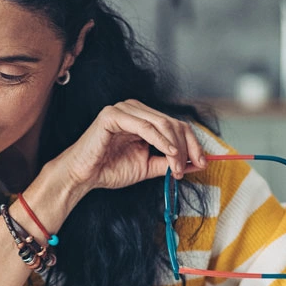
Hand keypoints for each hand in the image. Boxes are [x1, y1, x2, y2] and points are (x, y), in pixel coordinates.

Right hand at [53, 99, 205, 190]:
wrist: (82, 176)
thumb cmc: (109, 169)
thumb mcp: (147, 166)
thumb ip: (168, 162)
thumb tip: (196, 163)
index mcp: (143, 118)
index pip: (176, 125)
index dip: (192, 143)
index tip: (202, 163)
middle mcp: (134, 109)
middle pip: (173, 122)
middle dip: (187, 147)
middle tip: (191, 167)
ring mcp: (123, 109)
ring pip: (162, 123)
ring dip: (175, 147)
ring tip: (178, 167)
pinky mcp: (112, 115)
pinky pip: (145, 126)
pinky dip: (161, 140)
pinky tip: (169, 154)